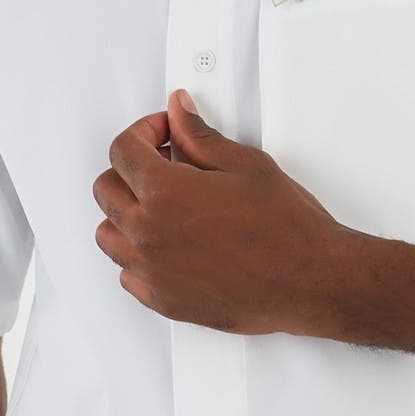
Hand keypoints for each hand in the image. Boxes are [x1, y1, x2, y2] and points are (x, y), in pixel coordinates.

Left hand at [92, 89, 353, 334]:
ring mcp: (153, 271)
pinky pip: (127, 274)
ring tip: (161, 209)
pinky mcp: (164, 300)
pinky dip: (138, 257)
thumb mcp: (246, 166)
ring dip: (126, 215)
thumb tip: (179, 114)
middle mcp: (149, 234)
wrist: (309, 281)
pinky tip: (167, 246)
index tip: (164, 133)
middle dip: (130, 170)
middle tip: (164, 166)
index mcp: (165, 194)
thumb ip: (200, 137)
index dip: (143, 131)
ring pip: (108, 235)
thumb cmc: (287, 231)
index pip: (122, 150)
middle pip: (105, 190)